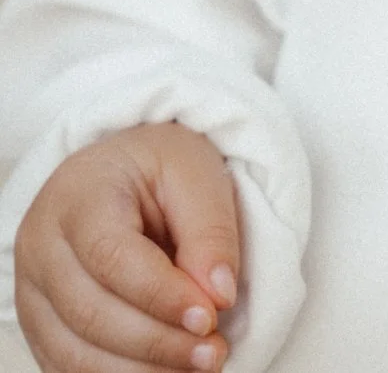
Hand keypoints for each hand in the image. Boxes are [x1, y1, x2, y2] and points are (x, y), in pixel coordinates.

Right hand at [14, 122, 239, 370]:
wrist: (119, 174)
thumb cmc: (157, 170)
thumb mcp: (194, 172)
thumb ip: (210, 231)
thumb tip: (220, 296)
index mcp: (77, 195)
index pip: (110, 257)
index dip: (161, 295)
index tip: (211, 316)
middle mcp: (41, 247)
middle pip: (90, 313)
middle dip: (157, 342)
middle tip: (213, 352)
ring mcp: (33, 293)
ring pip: (75, 354)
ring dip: (141, 371)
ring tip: (198, 365)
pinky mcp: (40, 329)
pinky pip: (70, 369)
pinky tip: (164, 372)